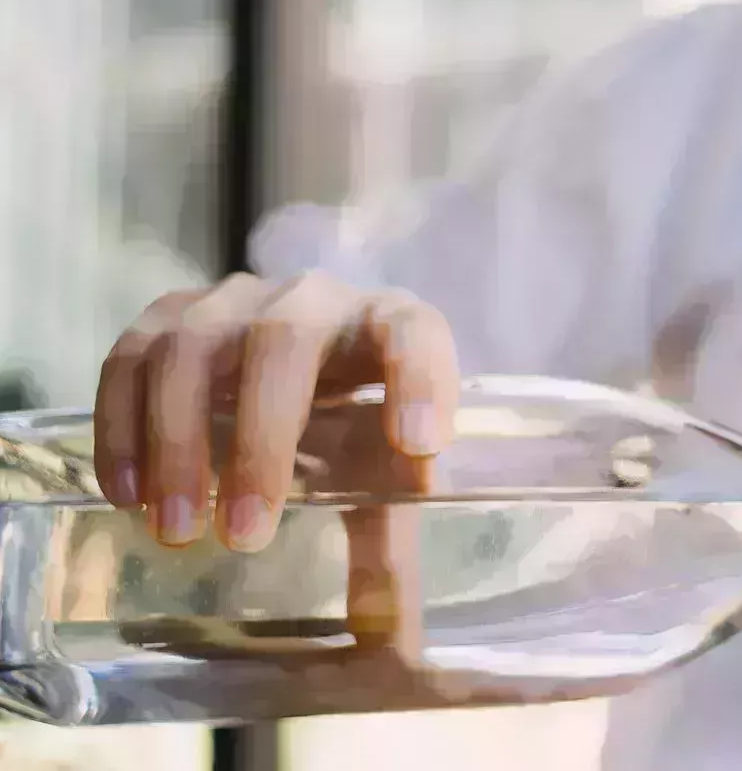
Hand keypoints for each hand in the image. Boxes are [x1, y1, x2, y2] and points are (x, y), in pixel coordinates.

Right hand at [92, 272, 458, 657]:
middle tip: (244, 534)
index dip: (421, 382)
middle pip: (283, 344)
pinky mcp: (171, 315)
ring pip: (193, 348)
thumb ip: (390, 535)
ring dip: (178, 442)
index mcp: (389, 324)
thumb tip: (394, 640)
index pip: (415, 332)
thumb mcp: (380, 470)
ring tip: (177, 530)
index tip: (419, 450)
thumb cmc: (355, 423)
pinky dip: (122, 426)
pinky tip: (126, 495)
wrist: (302, 364)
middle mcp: (316, 299)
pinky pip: (131, 357)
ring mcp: (237, 300)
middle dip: (259, 441)